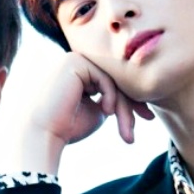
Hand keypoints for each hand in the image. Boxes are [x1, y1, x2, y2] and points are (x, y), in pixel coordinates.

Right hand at [19, 53, 153, 173]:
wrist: (45, 133)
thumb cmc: (68, 127)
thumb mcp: (98, 111)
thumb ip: (112, 98)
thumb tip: (134, 94)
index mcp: (80, 74)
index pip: (113, 83)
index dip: (132, 100)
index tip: (147, 116)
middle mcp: (76, 62)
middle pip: (115, 80)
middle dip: (132, 104)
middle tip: (147, 120)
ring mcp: (74, 59)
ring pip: (113, 80)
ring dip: (124, 106)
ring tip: (127, 129)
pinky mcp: (74, 61)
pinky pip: (105, 77)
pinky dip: (111, 95)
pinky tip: (106, 111)